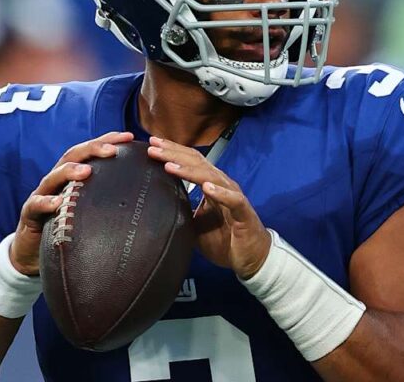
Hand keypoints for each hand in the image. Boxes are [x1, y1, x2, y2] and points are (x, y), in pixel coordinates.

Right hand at [10, 131, 134, 275]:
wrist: (33, 251)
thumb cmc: (67, 226)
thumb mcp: (88, 209)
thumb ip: (107, 198)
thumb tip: (145, 196)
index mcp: (72, 175)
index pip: (90, 152)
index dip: (108, 141)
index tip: (129, 137)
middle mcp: (56, 180)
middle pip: (72, 156)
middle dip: (92, 149)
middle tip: (112, 150)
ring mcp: (41, 194)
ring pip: (53, 177)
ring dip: (69, 171)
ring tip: (86, 171)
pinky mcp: (29, 214)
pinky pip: (36, 205)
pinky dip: (47, 202)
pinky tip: (58, 203)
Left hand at [147, 137, 270, 279]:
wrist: (251, 257)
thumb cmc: (224, 239)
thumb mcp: (194, 224)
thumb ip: (180, 211)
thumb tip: (155, 207)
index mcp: (210, 184)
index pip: (190, 161)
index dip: (172, 151)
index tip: (151, 144)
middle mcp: (222, 185)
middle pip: (197, 163)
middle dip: (174, 154)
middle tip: (153, 146)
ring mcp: (233, 196)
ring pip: (211, 177)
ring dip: (189, 170)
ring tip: (170, 165)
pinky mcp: (244, 212)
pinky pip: (233, 199)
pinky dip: (220, 193)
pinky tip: (206, 187)